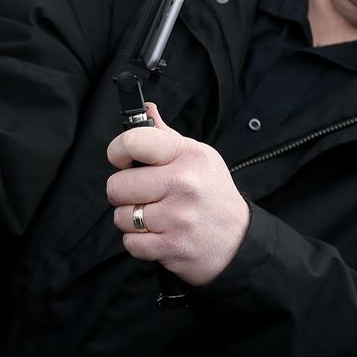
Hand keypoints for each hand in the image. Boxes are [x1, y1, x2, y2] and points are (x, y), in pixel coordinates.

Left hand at [106, 103, 250, 286]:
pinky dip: (139, 243)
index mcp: (186, 155)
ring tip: (154, 216)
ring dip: (131, 220)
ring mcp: (178, 217)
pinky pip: (131, 243)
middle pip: (116, 186)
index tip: (122, 160)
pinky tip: (158, 235)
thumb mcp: (197, 155)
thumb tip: (145, 109)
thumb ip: (165, 136)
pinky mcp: (173, 247)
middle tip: (142, 195)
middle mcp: (183, 183)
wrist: (240, 239)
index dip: (117, 152)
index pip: (132, 142)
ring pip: (121, 217)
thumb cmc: (211, 192)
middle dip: (123, 193)